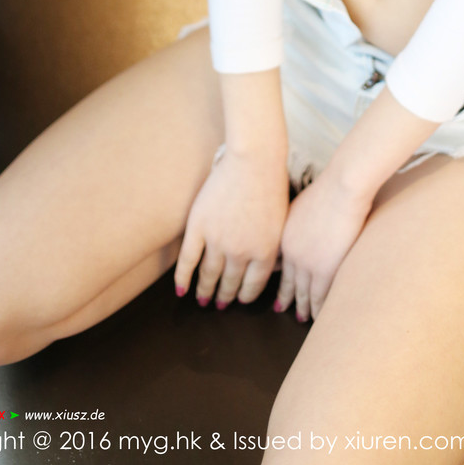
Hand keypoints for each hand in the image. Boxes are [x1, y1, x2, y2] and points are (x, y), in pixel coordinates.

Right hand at [174, 146, 289, 307]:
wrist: (255, 160)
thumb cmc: (273, 185)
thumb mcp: (282, 223)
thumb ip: (273, 247)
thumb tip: (270, 269)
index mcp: (264, 253)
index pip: (252, 286)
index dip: (244, 296)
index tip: (239, 300)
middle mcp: (241, 252)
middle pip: (229, 283)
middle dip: (224, 297)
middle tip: (219, 304)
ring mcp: (217, 240)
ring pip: (208, 275)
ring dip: (204, 291)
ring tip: (201, 300)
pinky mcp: (198, 226)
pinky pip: (187, 260)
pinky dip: (183, 277)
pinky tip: (181, 290)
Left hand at [275, 170, 372, 322]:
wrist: (342, 188)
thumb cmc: (329, 189)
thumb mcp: (302, 205)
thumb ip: (296, 223)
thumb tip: (297, 231)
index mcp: (283, 237)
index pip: (278, 266)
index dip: (279, 280)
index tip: (277, 290)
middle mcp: (290, 253)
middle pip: (287, 283)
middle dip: (285, 298)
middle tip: (282, 309)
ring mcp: (306, 264)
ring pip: (302, 294)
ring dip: (302, 308)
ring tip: (303, 318)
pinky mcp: (324, 271)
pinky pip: (318, 298)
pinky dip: (318, 310)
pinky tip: (318, 317)